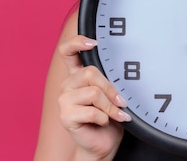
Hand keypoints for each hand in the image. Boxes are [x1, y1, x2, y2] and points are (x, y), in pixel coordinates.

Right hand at [57, 35, 130, 158]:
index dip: (77, 42)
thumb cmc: (109, 117)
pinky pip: (92, 111)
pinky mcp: (65, 116)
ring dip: (110, 106)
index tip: (94, 43)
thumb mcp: (111, 93)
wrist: (104, 143)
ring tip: (115, 114)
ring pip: (93, 92)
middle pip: (90, 72)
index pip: (68, 51)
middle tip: (121, 102)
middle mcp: (68, 85)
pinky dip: (105, 118)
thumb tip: (122, 69)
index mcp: (77, 75)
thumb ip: (109, 79)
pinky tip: (104, 123)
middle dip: (110, 88)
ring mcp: (64, 100)